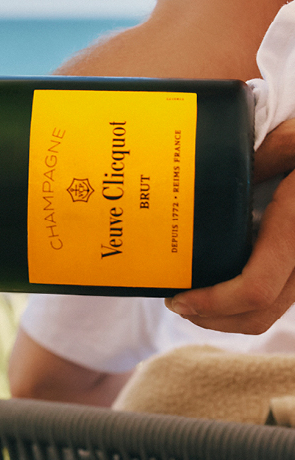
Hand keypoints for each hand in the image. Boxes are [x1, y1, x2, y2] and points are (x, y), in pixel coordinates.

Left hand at [167, 119, 294, 333]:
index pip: (255, 289)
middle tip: (177, 302)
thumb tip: (222, 172)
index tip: (179, 299)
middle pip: (258, 315)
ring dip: (227, 317)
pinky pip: (279, 300)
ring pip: (270, 315)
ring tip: (195, 301)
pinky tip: (222, 288)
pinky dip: (247, 305)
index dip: (213, 304)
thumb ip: (263, 157)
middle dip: (210, 318)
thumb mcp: (294, 141)